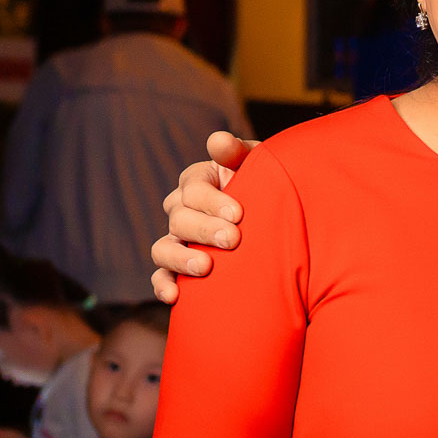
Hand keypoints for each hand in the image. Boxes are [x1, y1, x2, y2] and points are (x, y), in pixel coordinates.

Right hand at [150, 130, 258, 304]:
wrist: (277, 218)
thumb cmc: (266, 187)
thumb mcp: (256, 165)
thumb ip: (237, 152)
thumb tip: (218, 141)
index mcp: (197, 181)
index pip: (193, 188)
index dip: (212, 200)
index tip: (239, 214)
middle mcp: (182, 210)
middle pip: (179, 218)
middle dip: (205, 229)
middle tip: (232, 240)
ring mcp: (177, 240)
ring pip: (163, 248)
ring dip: (181, 258)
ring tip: (205, 267)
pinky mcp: (177, 267)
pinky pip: (160, 276)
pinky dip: (162, 285)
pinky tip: (174, 296)